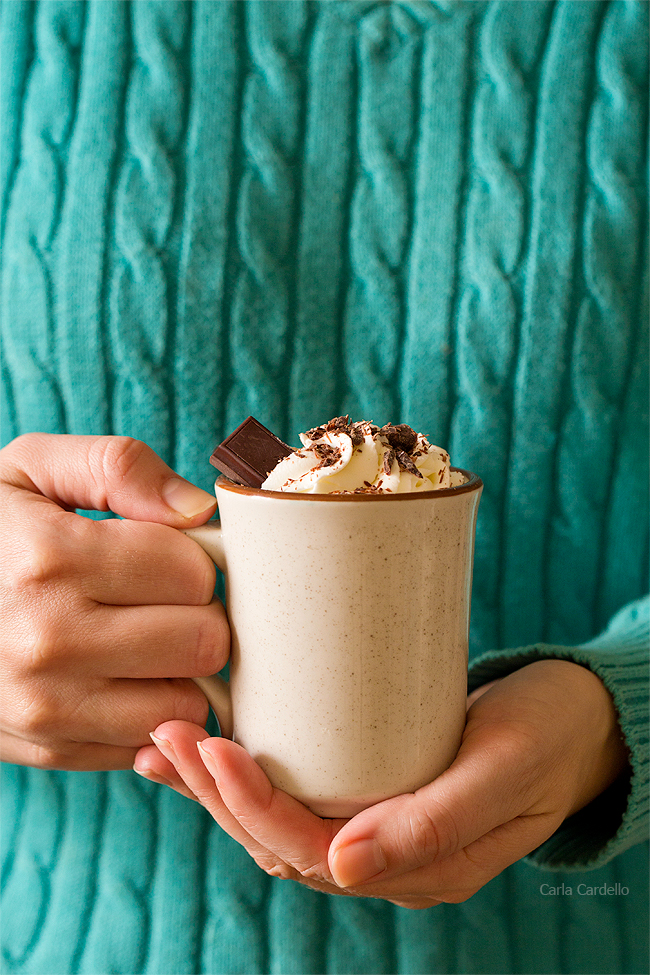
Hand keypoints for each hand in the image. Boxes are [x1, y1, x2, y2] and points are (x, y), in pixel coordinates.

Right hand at [0, 433, 228, 770]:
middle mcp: (45, 640)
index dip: (193, 558)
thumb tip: (198, 511)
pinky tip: (119, 675)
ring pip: (187, 704)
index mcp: (49, 558)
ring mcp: (45, 706)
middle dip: (198, 614)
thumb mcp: (35, 469)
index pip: (194, 572)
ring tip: (143, 637)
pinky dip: (149, 711)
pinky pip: (149, 742)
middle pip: (203, 642)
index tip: (165, 554)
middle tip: (163, 599)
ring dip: (180, 671)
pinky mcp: (49, 748)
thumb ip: (120, 467)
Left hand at [139, 659, 627, 906]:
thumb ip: (436, 822)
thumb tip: (344, 867)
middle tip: (171, 736)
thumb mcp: (505, 770)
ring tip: (169, 741)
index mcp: (420, 865)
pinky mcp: (372, 785)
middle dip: (217, 795)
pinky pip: (297, 792)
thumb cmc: (549, 733)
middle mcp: (388, 854)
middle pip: (279, 841)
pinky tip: (211, 740)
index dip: (254, 807)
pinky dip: (247, 771)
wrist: (580, 718)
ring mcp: (378, 823)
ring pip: (278, 822)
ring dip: (219, 787)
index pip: (311, 853)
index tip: (214, 746)